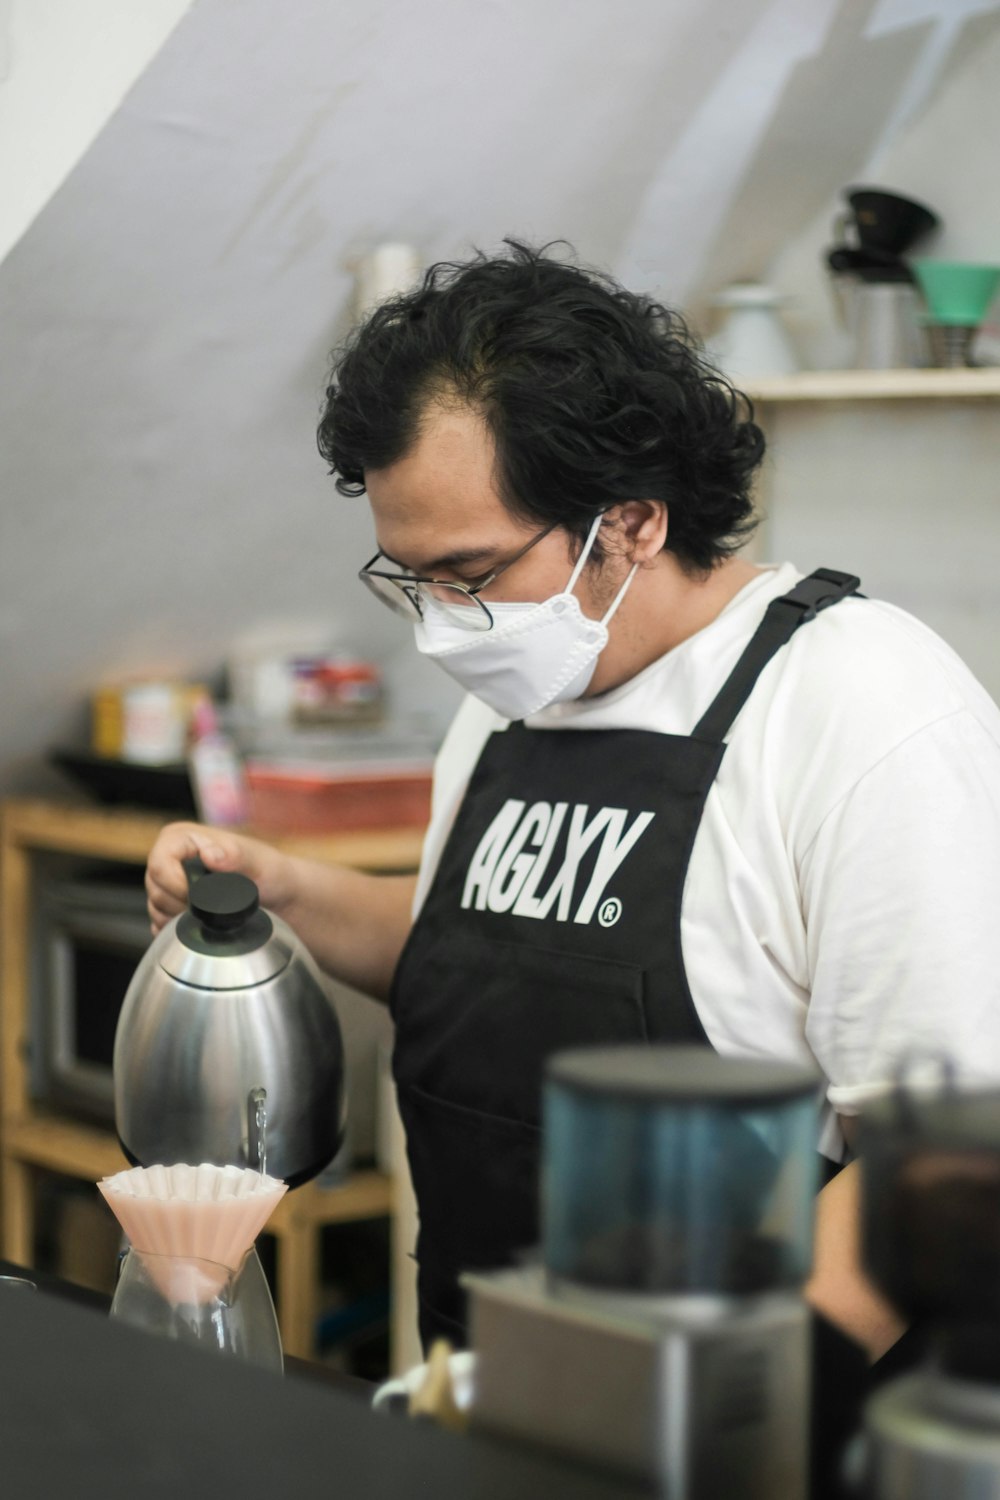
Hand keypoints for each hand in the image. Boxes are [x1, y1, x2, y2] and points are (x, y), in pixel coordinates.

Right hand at [145, 821, 295, 933]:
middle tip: (210, 911)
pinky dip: (177, 931)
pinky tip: (202, 925)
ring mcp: (168, 882)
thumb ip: (235, 856)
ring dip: (179, 920)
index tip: (198, 899)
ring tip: (211, 916)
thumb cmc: (270, 873)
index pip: (158, 863)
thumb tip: (208, 854)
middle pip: (154, 889)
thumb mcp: (258, 862)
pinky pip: (159, 924)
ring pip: (155, 908)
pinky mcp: (171, 905)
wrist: (277, 895)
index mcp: (182, 838)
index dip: (175, 885)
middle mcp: (170, 857)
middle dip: (180, 906)